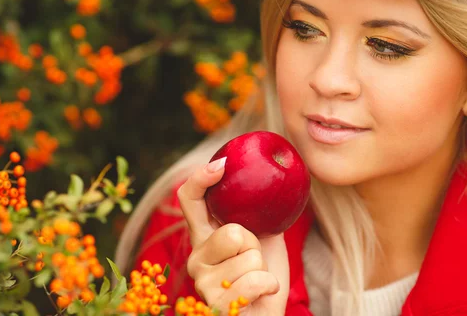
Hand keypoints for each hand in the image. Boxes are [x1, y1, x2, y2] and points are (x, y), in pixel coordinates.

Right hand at [177, 157, 288, 314]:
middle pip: (231, 232)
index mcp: (204, 234)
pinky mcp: (214, 305)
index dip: (200, 178)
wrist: (266, 311)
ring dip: (262, 269)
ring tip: (255, 278)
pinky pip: (253, 282)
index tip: (222, 166)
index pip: (189, 199)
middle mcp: (196, 255)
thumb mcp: (264, 234)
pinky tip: (260, 294)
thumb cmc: (263, 273)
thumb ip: (259, 209)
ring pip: (248, 258)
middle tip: (254, 257)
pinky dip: (268, 286)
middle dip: (255, 244)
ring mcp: (202, 282)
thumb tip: (277, 172)